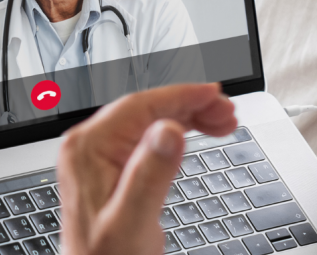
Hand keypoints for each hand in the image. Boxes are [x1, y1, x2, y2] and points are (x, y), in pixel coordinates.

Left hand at [56, 83, 236, 254]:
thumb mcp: (131, 220)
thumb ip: (149, 175)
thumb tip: (168, 130)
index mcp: (89, 148)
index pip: (140, 106)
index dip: (181, 96)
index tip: (214, 95)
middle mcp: (90, 146)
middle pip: (147, 110)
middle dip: (190, 106)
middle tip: (228, 113)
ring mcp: (100, 156)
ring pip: (150, 121)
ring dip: (187, 118)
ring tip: (223, 123)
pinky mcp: (112, 167)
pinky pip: (147, 138)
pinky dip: (176, 133)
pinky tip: (197, 133)